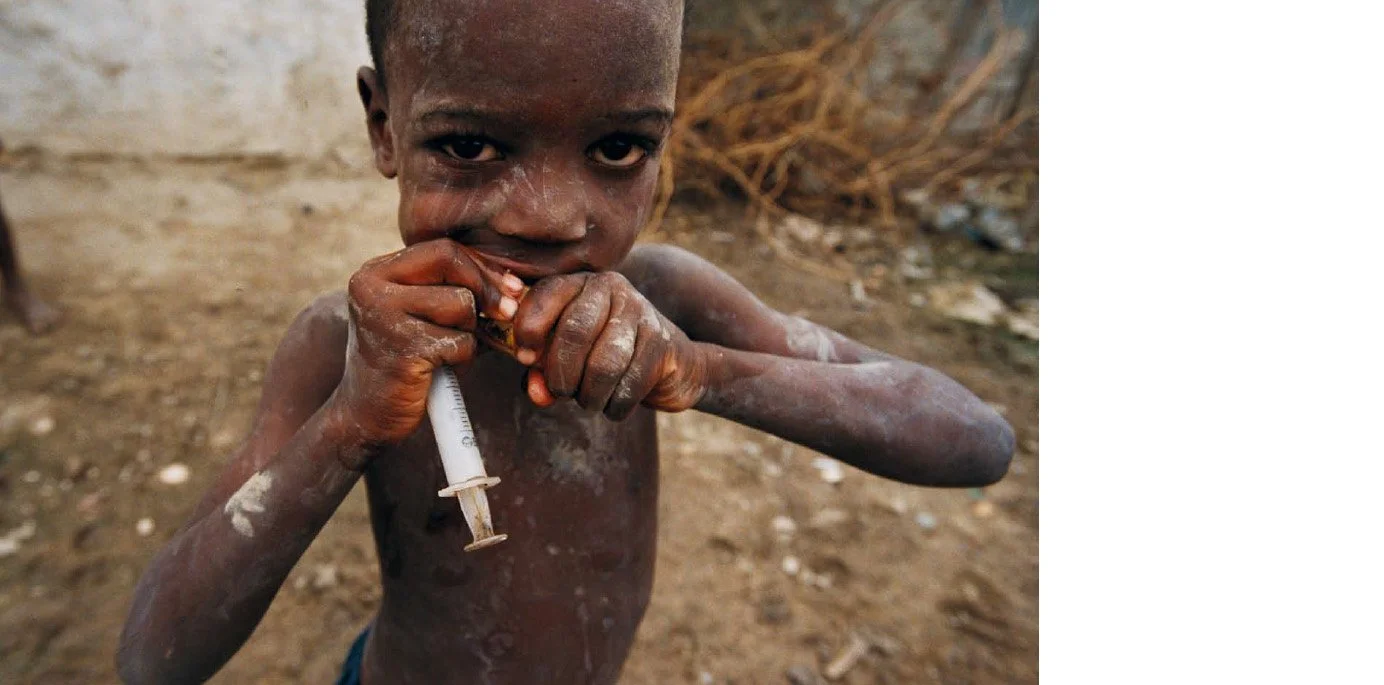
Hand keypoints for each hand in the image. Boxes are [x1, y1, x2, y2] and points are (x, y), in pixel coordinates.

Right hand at [329, 239, 524, 449]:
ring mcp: (381, 314)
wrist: (368, 418)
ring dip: (469, 331)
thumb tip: (515, 286)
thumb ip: (458, 292)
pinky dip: (462, 357)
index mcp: (377, 272)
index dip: (483, 267)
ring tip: (447, 352)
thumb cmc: (408, 365)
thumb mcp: (427, 317)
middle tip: (507, 313)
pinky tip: (439, 370)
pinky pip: (460, 341)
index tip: (511, 288)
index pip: (442, 249)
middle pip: (450, 261)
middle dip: (487, 287)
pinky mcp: (401, 347)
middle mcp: (371, 285)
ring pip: (461, 303)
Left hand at [509, 271, 706, 419]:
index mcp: (580, 283)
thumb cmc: (606, 358)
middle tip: (560, 392)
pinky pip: (630, 383)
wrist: (674, 363)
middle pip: (575, 331)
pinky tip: (614, 406)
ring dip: (589, 395)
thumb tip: (537, 392)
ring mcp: (641, 312)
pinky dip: (615, 406)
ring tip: (589, 402)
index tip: (524, 359)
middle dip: (560, 373)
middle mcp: (611, 288)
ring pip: (604, 363)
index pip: (547, 293)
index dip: (528, 328)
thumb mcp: (568, 358)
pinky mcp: (662, 341)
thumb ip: (543, 372)